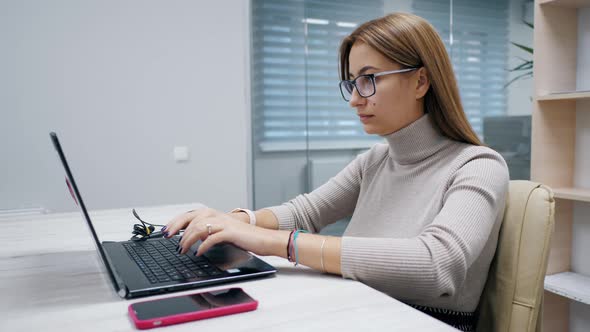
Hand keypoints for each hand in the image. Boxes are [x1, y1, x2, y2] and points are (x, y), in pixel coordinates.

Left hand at [163, 208, 283, 256]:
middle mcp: (217, 215)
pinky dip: (202, 246)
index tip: (165, 232)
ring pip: (199, 228)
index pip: (189, 215)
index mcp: (213, 214)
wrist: (262, 238)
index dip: (175, 222)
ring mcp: (223, 223)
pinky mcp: (230, 232)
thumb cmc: (242, 236)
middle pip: (191, 219)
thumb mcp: (221, 231)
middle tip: (170, 241)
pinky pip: (212, 238)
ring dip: (188, 240)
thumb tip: (190, 237)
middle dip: (177, 230)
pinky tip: (198, 253)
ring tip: (183, 250)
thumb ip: (207, 231)